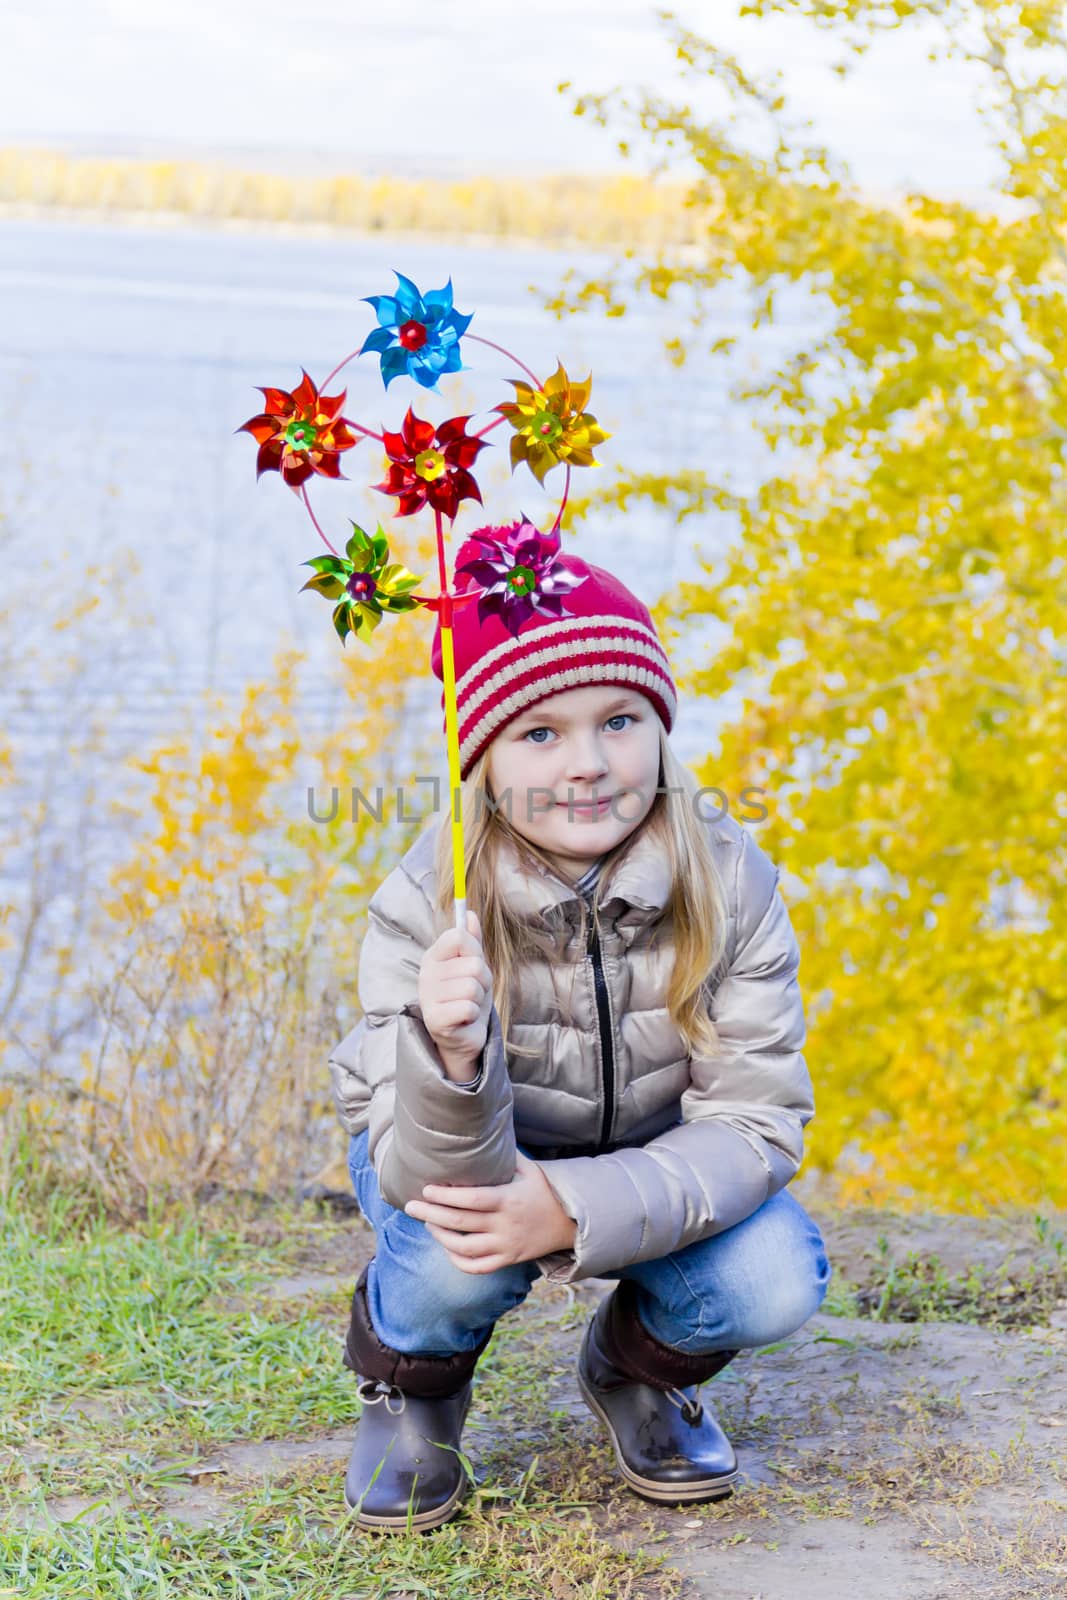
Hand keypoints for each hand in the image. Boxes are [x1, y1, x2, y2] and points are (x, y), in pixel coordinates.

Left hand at [403, 1152, 577, 1272]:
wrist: (570, 1223)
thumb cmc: (544, 1191)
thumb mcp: (529, 1169)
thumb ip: (505, 1156)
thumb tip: (482, 1132)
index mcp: (508, 1200)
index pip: (472, 1199)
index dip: (446, 1196)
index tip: (426, 1188)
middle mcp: (505, 1225)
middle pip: (461, 1223)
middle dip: (431, 1214)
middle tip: (411, 1205)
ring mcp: (506, 1245)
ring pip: (465, 1248)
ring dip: (440, 1237)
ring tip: (427, 1223)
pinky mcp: (508, 1260)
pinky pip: (477, 1267)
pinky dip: (458, 1260)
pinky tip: (447, 1246)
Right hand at [418, 910, 492, 1075]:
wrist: (463, 1036)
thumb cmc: (468, 997)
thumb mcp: (473, 965)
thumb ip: (471, 940)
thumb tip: (469, 913)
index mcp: (434, 956)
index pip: (459, 936)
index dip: (475, 949)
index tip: (471, 963)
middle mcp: (427, 974)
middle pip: (474, 965)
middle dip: (483, 981)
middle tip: (473, 993)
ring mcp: (428, 997)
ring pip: (473, 987)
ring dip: (479, 999)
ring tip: (468, 1006)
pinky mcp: (435, 1019)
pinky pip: (468, 1007)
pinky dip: (473, 1015)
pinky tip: (464, 1019)